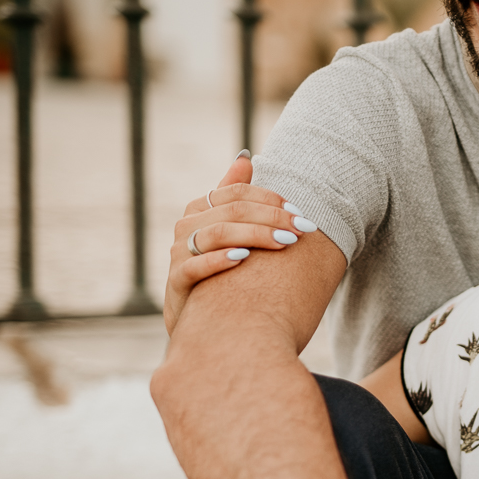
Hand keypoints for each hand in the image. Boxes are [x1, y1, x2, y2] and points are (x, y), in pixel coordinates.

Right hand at [165, 153, 316, 332]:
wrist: (203, 322)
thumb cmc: (222, 272)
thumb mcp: (228, 231)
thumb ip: (233, 195)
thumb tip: (246, 156)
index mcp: (200, 210)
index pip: (235, 193)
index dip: (269, 199)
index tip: (299, 210)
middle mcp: (186, 227)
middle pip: (230, 211)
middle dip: (271, 217)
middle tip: (302, 227)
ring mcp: (178, 254)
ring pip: (216, 234)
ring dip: (255, 235)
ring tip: (286, 241)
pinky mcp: (176, 283)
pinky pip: (194, 266)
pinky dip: (220, 260)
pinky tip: (245, 259)